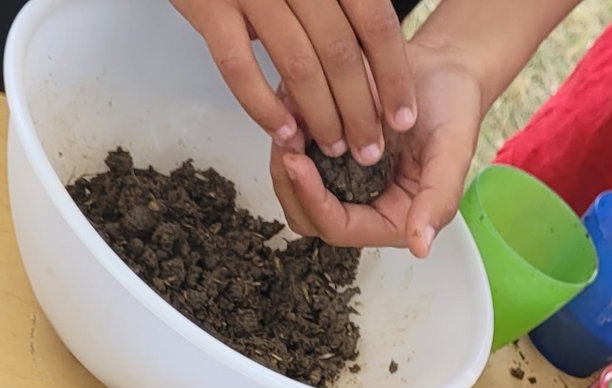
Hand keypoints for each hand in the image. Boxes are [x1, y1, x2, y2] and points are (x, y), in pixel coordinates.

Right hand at [171, 0, 415, 162]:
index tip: (403, 118)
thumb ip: (346, 3)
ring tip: (334, 149)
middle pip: (340, 53)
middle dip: (359, 111)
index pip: (375, 23)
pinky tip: (284, 134)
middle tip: (369, 150)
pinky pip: (240, 69)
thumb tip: (380, 61)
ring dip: (320, 117)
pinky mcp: (208, 7)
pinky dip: (263, 108)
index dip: (393, 75)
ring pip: (297, 66)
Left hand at [270, 38, 483, 256]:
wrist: (445, 67)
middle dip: (289, 183)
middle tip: (285, 140)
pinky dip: (289, 137)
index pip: (340, 228)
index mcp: (393, 219)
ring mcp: (344, 182)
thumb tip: (420, 246)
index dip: (313, 201)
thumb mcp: (453, 151)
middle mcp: (365, 206)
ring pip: (294, 191)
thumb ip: (438, 200)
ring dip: (284, 159)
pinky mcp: (331, 156)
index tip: (297, 162)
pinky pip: (298, 158)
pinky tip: (290, 109)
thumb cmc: (454, 106)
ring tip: (286, 121)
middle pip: (307, 218)